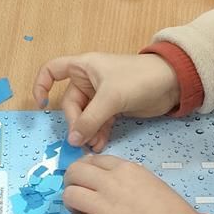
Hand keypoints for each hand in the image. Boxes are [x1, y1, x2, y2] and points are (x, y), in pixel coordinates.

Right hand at [32, 52, 179, 150]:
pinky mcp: (114, 107)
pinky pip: (98, 121)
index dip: (41, 85)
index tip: (42, 105)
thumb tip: (72, 139)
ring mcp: (101, 94)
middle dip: (76, 122)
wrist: (172, 83)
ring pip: (85, 115)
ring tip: (93, 147)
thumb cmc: (138, 79)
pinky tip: (101, 144)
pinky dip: (98, 132)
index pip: (52, 70)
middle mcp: (89, 79)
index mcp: (83, 67)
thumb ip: (89, 120)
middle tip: (83, 139)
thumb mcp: (111, 98)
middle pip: (70, 103)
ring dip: (87, 131)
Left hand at [62, 154, 198, 213]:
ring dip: (71, 205)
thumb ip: (129, 179)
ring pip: (69, 195)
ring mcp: (103, 207)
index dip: (86, 170)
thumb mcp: (152, 184)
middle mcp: (111, 183)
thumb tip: (108, 181)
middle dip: (71, 182)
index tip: (87, 180)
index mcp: (126, 170)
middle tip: (78, 195)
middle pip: (74, 172)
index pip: (94, 160)